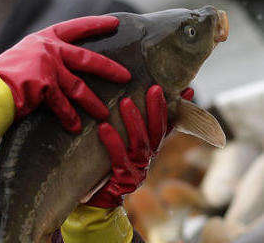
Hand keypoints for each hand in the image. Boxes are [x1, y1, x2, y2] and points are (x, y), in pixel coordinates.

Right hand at [0, 16, 130, 133]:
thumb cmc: (6, 75)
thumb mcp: (27, 56)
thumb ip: (47, 58)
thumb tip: (66, 66)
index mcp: (45, 39)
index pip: (76, 28)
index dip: (95, 25)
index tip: (115, 23)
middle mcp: (48, 49)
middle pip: (87, 58)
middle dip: (109, 69)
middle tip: (126, 77)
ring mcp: (47, 67)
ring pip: (78, 87)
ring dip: (93, 103)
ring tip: (104, 115)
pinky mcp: (44, 86)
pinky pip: (63, 105)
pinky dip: (70, 118)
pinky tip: (76, 128)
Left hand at [86, 86, 193, 207]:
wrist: (99, 199)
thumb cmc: (109, 166)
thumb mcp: (123, 145)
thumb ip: (134, 128)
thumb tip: (135, 102)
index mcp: (149, 149)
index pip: (166, 125)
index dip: (177, 109)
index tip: (188, 90)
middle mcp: (147, 159)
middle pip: (156, 132)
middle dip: (157, 110)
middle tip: (155, 88)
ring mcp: (136, 170)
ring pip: (140, 144)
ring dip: (134, 122)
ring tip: (126, 102)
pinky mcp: (122, 179)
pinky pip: (118, 159)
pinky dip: (113, 142)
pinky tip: (103, 128)